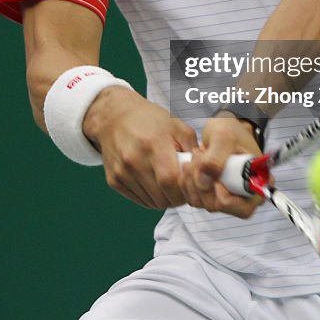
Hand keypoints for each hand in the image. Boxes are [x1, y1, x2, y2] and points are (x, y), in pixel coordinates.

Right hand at [83, 86, 197, 208]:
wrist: (115, 117)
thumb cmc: (150, 119)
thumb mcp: (176, 125)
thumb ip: (193, 148)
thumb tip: (205, 170)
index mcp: (153, 144)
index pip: (170, 181)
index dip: (185, 189)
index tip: (192, 184)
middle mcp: (134, 160)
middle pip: (162, 196)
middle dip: (178, 197)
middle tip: (183, 187)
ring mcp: (122, 172)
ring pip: (152, 202)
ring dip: (165, 198)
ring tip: (169, 183)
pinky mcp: (114, 181)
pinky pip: (139, 201)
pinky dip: (151, 197)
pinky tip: (154, 182)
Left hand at [179, 114, 263, 218]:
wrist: (223, 128)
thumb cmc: (230, 131)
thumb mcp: (223, 138)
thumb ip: (214, 160)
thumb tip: (204, 182)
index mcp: (259, 184)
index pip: (242, 207)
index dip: (222, 193)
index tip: (213, 170)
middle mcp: (246, 195)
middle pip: (219, 206)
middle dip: (202, 182)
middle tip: (199, 156)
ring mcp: (228, 197)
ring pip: (204, 203)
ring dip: (193, 180)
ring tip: (196, 156)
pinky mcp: (213, 195)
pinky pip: (195, 199)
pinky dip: (188, 182)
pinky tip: (191, 164)